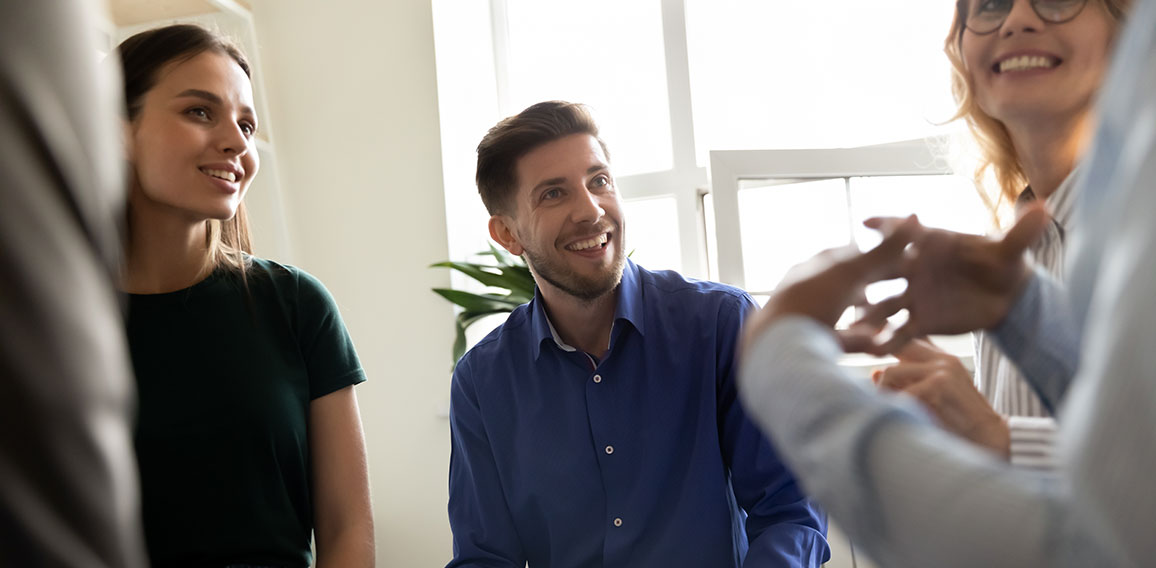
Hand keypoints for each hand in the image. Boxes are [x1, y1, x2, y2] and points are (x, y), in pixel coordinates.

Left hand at [741, 216, 918, 352]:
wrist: (775, 346)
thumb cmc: (811, 301)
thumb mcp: (851, 272)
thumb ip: (884, 250)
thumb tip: (915, 216)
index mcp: (814, 266)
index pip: (849, 254)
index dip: (877, 254)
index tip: (904, 257)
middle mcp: (809, 289)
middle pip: (847, 284)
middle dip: (871, 286)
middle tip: (902, 290)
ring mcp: (809, 317)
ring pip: (843, 313)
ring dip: (867, 316)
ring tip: (889, 319)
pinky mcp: (812, 344)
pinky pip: (841, 339)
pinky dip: (859, 340)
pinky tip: (877, 344)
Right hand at [858, 205, 1049, 352]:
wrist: (1006, 297)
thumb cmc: (1004, 264)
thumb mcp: (1012, 249)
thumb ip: (1022, 232)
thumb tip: (1046, 208)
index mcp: (931, 243)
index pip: (905, 232)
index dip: (888, 226)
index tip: (867, 222)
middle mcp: (914, 268)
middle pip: (885, 269)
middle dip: (867, 273)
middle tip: (849, 276)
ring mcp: (913, 295)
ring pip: (886, 303)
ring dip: (870, 312)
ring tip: (857, 323)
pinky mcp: (920, 321)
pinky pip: (900, 331)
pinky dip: (887, 340)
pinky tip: (875, 350)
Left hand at [874, 339, 1009, 457]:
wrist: (991, 440)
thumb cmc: (958, 423)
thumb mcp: (931, 398)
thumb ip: (906, 383)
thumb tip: (874, 373)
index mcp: (942, 359)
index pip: (905, 343)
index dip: (883, 349)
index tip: (872, 367)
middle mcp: (943, 359)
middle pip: (893, 351)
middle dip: (881, 376)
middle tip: (879, 397)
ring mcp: (942, 369)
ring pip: (890, 373)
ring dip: (884, 394)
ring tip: (893, 412)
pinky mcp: (939, 384)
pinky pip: (901, 394)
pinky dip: (897, 408)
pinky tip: (906, 420)